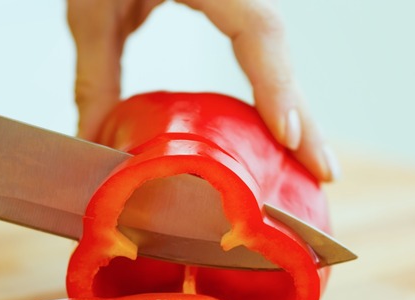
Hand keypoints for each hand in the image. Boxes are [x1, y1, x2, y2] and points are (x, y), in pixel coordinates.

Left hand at [67, 0, 339, 181]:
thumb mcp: (90, 10)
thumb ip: (94, 74)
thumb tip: (95, 141)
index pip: (257, 28)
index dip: (275, 84)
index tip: (287, 135)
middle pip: (277, 43)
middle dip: (301, 110)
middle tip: (323, 169)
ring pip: (272, 46)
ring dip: (289, 102)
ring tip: (304, 156)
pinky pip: (256, 43)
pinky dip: (267, 84)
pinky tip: (270, 119)